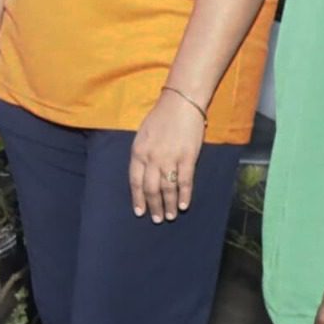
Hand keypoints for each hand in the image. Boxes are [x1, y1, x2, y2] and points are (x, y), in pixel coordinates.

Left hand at [128, 90, 206, 222]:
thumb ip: (142, 155)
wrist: (181, 104)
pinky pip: (185, 181)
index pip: (135, 181)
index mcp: (138, 152)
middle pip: (151, 188)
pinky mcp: (188, 158)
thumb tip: (144, 175)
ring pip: (167, 188)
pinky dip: (184, 195)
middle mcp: (152, 158)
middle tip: (156, 219)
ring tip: (170, 216)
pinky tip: (183, 205)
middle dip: (153, 206)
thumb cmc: (160, 118)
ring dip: (168, 205)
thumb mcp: (142, 135)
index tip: (139, 212)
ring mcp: (170, 159)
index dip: (137, 198)